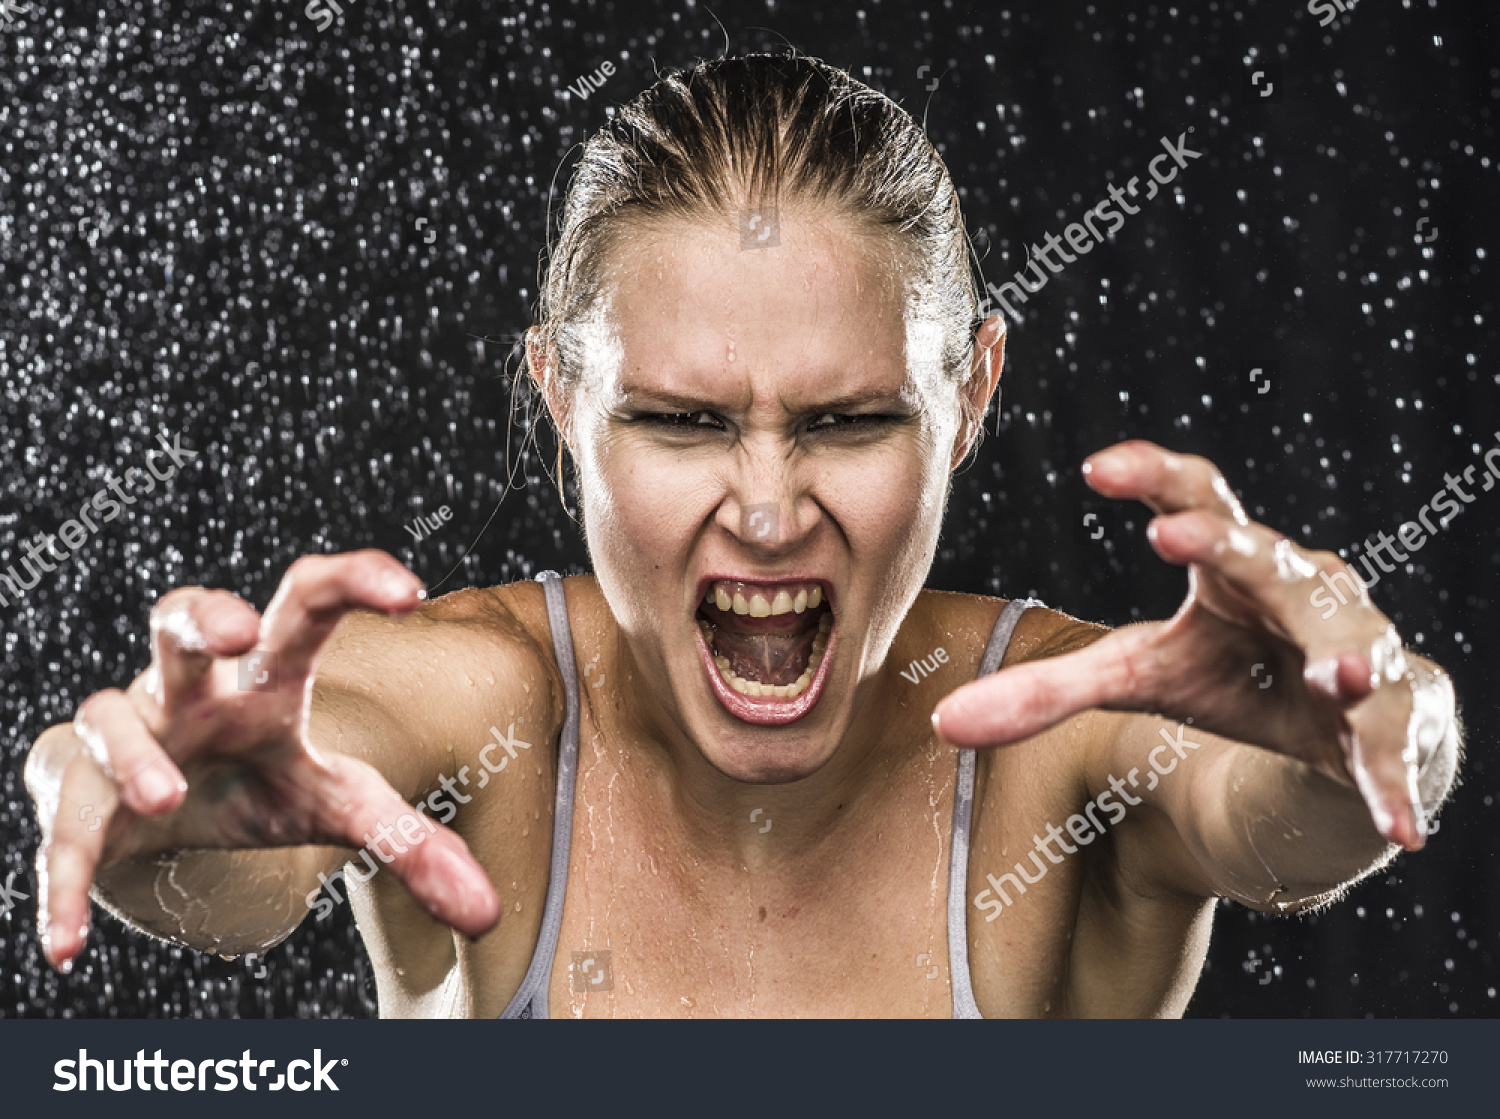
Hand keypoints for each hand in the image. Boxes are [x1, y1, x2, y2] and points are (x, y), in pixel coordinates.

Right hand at [25, 550, 500, 971]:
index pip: (305, 605)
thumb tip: (487, 914)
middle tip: (233, 630)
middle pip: (180, 618)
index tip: (411, 590)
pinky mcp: (78, 798)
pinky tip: (66, 944)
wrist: (158, 813)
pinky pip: (63, 831)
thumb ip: (410, 841)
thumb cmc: (255, 780)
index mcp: (265, 676)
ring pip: (109, 713)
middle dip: (200, 615)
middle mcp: (193, 690)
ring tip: (166, 794)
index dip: (352, 582)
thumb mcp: (333, 803)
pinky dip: (64, 885)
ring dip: (132, 750)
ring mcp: (129, 735)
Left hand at [933, 440, 1453, 851]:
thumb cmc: (1229, 668)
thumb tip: (938, 725)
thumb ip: (1046, 690)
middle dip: (1226, 547)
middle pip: (1263, 555)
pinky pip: (1393, 743)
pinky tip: (1402, 830)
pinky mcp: (1389, 712)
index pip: (1192, 497)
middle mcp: (1293, 585)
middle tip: (1175, 535)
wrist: (1337, 713)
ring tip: (1333, 676)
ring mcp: (1349, 643)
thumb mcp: (1137, 674)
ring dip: (1342, 656)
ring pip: (1349, 638)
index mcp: (1226, 562)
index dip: (1149, 474)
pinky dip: (1394, 780)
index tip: (1092, 465)